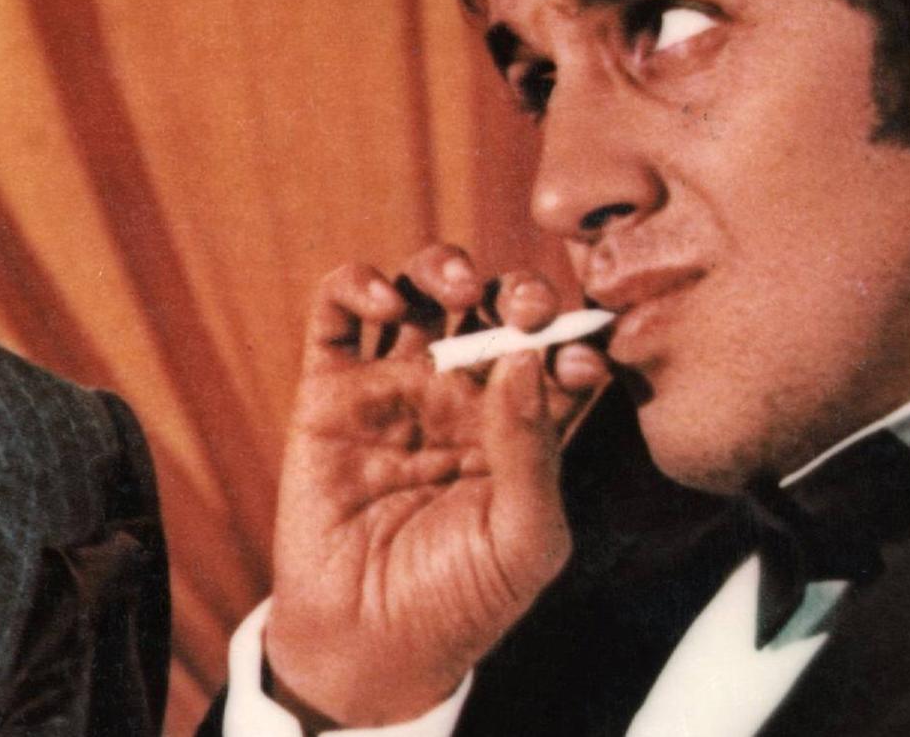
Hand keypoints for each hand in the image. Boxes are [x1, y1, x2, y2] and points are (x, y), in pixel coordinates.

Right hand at [263, 247, 607, 727]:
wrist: (369, 643)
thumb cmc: (462, 601)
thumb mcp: (526, 538)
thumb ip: (533, 448)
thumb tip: (526, 356)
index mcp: (518, 427)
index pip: (555, 354)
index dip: (571, 338)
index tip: (580, 359)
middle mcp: (459, 396)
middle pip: (493, 309)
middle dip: (516, 292)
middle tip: (524, 307)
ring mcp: (393, 387)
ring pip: (419, 290)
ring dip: (442, 267)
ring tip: (457, 289)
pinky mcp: (329, 389)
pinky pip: (336, 312)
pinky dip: (357, 284)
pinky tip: (382, 300)